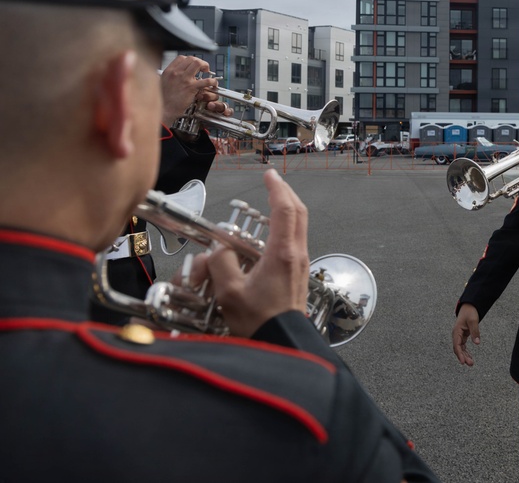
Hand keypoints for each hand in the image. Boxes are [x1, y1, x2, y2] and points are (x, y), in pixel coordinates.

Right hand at [160, 55, 220, 126]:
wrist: (164, 109)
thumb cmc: (163, 99)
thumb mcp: (162, 83)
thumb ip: (169, 76)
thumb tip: (175, 74)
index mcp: (169, 71)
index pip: (181, 58)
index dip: (190, 60)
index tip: (193, 65)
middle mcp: (176, 73)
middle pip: (191, 59)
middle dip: (200, 62)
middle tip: (203, 68)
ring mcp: (184, 79)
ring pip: (198, 64)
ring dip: (205, 66)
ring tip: (207, 72)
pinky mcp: (191, 88)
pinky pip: (205, 80)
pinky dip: (212, 81)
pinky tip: (212, 83)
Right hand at [185, 169, 310, 336]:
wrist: (281, 345)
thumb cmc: (258, 322)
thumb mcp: (229, 291)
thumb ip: (220, 263)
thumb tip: (218, 251)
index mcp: (283, 254)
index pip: (285, 210)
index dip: (277, 188)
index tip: (268, 175)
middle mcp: (296, 256)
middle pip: (299, 213)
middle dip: (286, 193)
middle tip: (273, 182)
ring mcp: (300, 265)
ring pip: (298, 228)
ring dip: (286, 212)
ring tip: (272, 202)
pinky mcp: (297, 275)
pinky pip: (293, 243)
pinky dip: (284, 230)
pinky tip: (269, 235)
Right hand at [452, 303, 480, 366]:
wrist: (469, 307)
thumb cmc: (470, 312)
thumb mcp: (473, 321)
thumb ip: (475, 332)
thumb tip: (477, 343)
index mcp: (456, 331)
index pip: (457, 345)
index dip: (459, 354)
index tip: (463, 362)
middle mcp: (456, 335)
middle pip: (458, 349)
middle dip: (463, 357)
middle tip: (470, 364)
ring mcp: (459, 336)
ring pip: (460, 349)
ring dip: (465, 356)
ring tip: (471, 363)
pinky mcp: (462, 337)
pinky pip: (463, 347)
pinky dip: (466, 352)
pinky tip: (470, 357)